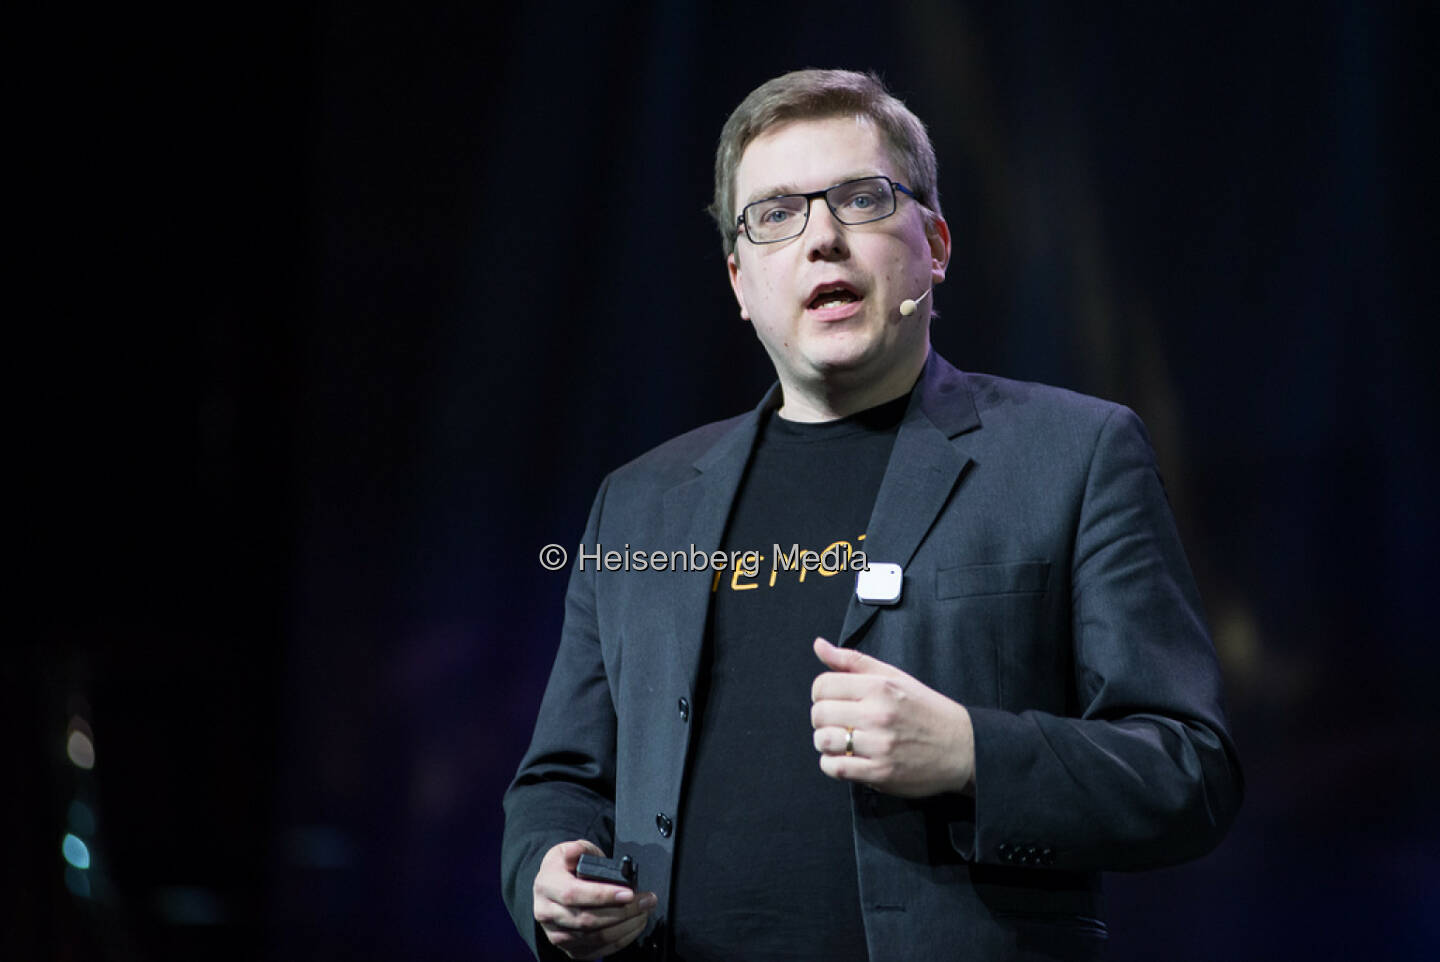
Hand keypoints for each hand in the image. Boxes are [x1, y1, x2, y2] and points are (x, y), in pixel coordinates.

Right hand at [533, 840, 656, 959]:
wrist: (551, 888)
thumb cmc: (564, 868)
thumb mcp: (568, 849)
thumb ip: (578, 848)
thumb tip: (576, 852)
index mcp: (546, 886)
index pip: (573, 894)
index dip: (603, 895)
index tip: (628, 893)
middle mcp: (547, 913)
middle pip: (587, 920)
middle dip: (623, 912)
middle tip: (645, 901)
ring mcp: (557, 934)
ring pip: (595, 938)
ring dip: (626, 926)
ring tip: (644, 912)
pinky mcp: (569, 949)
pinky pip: (598, 950)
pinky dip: (621, 940)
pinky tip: (634, 926)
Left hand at [810, 637, 975, 797]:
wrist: (962, 747)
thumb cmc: (924, 709)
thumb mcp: (893, 676)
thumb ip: (852, 661)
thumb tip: (818, 645)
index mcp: (879, 687)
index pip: (822, 685)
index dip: (821, 693)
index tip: (834, 700)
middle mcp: (878, 715)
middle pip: (819, 714)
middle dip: (822, 718)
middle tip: (838, 722)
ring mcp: (879, 746)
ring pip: (823, 742)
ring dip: (826, 742)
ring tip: (842, 741)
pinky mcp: (880, 773)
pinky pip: (835, 768)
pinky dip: (832, 764)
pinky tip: (846, 758)